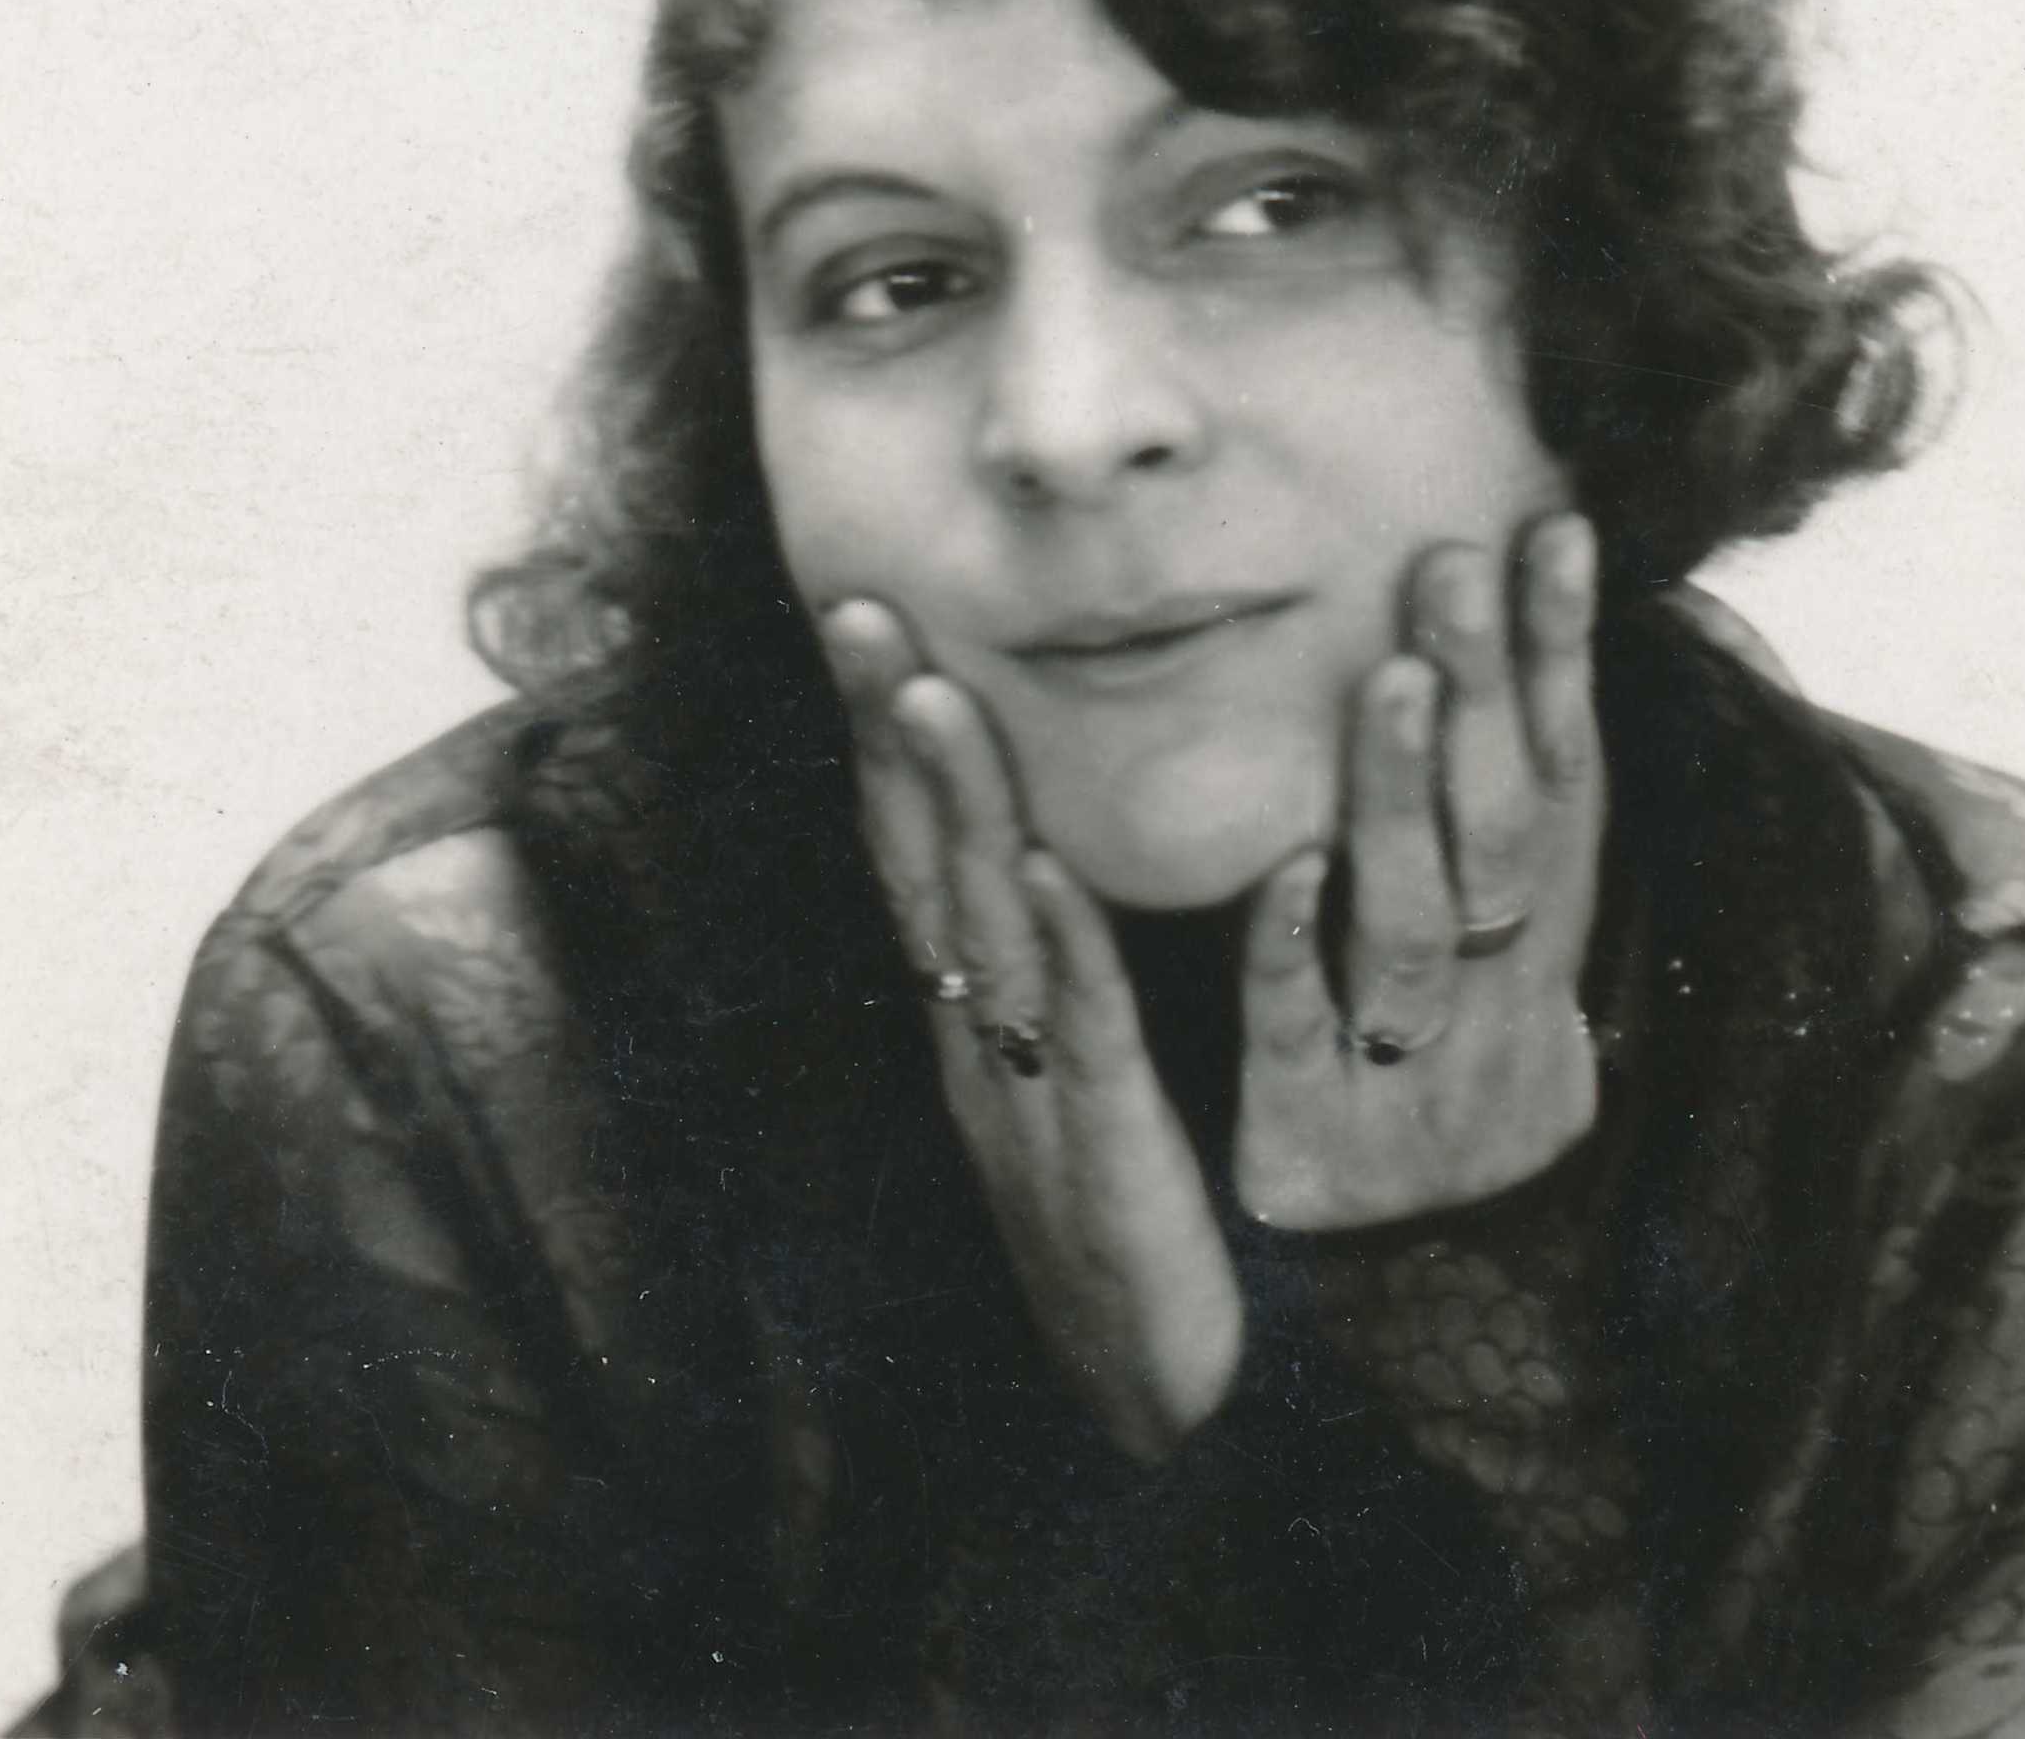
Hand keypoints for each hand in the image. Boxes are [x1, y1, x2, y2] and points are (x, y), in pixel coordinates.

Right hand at [822, 599, 1242, 1461]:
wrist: (1165, 1416)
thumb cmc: (1131, 1230)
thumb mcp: (1072, 1084)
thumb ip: (1057, 972)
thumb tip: (1048, 848)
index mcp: (975, 1021)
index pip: (914, 853)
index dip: (883, 736)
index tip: (863, 615)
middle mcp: (978, 1046)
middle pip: (920, 865)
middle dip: (888, 732)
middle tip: (858, 608)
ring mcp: (1026, 1099)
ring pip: (981, 932)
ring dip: (954, 810)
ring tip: (933, 692)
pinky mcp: (1104, 1158)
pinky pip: (1082, 1036)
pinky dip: (1063, 945)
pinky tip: (1046, 867)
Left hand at [1232, 513, 1604, 1230]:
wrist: (1412, 1325)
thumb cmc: (1436, 1102)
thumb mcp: (1491, 982)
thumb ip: (1491, 847)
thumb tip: (1514, 681)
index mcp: (1532, 955)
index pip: (1559, 784)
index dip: (1560, 662)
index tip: (1551, 529)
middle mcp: (1491, 1005)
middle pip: (1497, 834)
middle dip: (1483, 693)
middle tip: (1452, 559)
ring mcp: (1406, 1071)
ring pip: (1409, 922)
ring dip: (1400, 797)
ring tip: (1388, 673)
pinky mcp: (1309, 1137)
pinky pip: (1299, 1032)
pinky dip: (1293, 949)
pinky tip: (1286, 864)